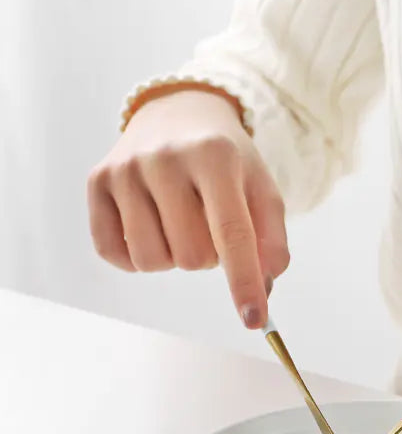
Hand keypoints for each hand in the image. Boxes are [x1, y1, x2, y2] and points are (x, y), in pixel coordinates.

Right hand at [88, 89, 288, 328]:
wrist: (178, 114)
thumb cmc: (226, 162)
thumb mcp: (260, 188)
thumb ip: (271, 239)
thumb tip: (264, 286)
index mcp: (215, 155)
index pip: (232, 232)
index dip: (244, 281)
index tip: (254, 319)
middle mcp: (165, 157)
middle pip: (192, 256)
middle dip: (208, 257)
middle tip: (207, 224)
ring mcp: (126, 168)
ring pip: (152, 261)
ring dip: (173, 257)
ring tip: (179, 223)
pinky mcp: (97, 181)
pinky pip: (114, 253)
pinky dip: (136, 256)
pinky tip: (150, 226)